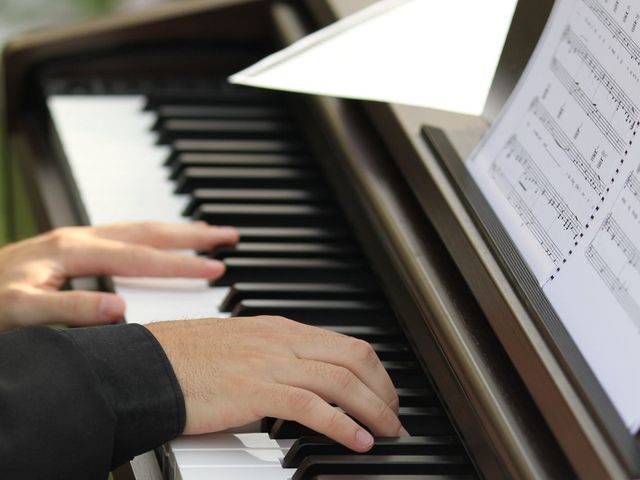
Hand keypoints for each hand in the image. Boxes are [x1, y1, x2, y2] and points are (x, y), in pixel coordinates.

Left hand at [0, 222, 237, 330]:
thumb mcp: (17, 312)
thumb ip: (68, 309)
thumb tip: (119, 309)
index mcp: (71, 249)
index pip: (140, 257)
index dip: (180, 264)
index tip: (215, 268)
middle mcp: (78, 237)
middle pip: (148, 230)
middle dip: (192, 234)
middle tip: (229, 235)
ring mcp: (75, 239)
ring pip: (139, 228)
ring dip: (176, 230)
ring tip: (206, 233)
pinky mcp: (71, 247)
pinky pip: (124, 235)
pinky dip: (153, 236)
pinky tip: (159, 242)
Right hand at [146, 316, 404, 451]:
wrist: (149, 364)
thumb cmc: (188, 358)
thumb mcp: (242, 346)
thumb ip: (275, 356)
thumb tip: (302, 378)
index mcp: (282, 329)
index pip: (346, 344)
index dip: (375, 371)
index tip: (384, 393)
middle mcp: (283, 340)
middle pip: (355, 358)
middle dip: (384, 389)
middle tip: (395, 416)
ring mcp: (271, 362)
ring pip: (342, 380)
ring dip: (374, 408)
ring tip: (388, 431)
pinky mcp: (256, 389)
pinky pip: (313, 405)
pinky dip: (342, 424)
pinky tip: (358, 441)